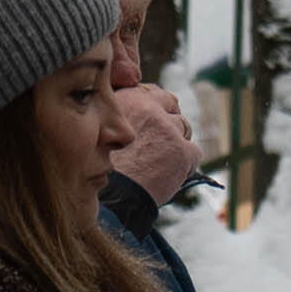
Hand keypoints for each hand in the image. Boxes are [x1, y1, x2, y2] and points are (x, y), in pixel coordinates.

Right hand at [109, 78, 206, 205]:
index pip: (150, 92)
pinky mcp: (182, 151)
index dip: (152, 108)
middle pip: (170, 102)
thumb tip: (128, 119)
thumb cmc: (96, 170)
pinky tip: (170, 175)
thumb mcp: (97, 131)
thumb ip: (113, 117)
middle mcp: (148, 108)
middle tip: (161, 139)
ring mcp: (168, 129)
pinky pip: (194, 153)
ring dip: (176, 142)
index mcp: (125, 99)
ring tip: (161, 162)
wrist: (108, 199)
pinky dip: (185, 165)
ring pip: (183, 127)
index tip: (149, 121)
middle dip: (168, 118)